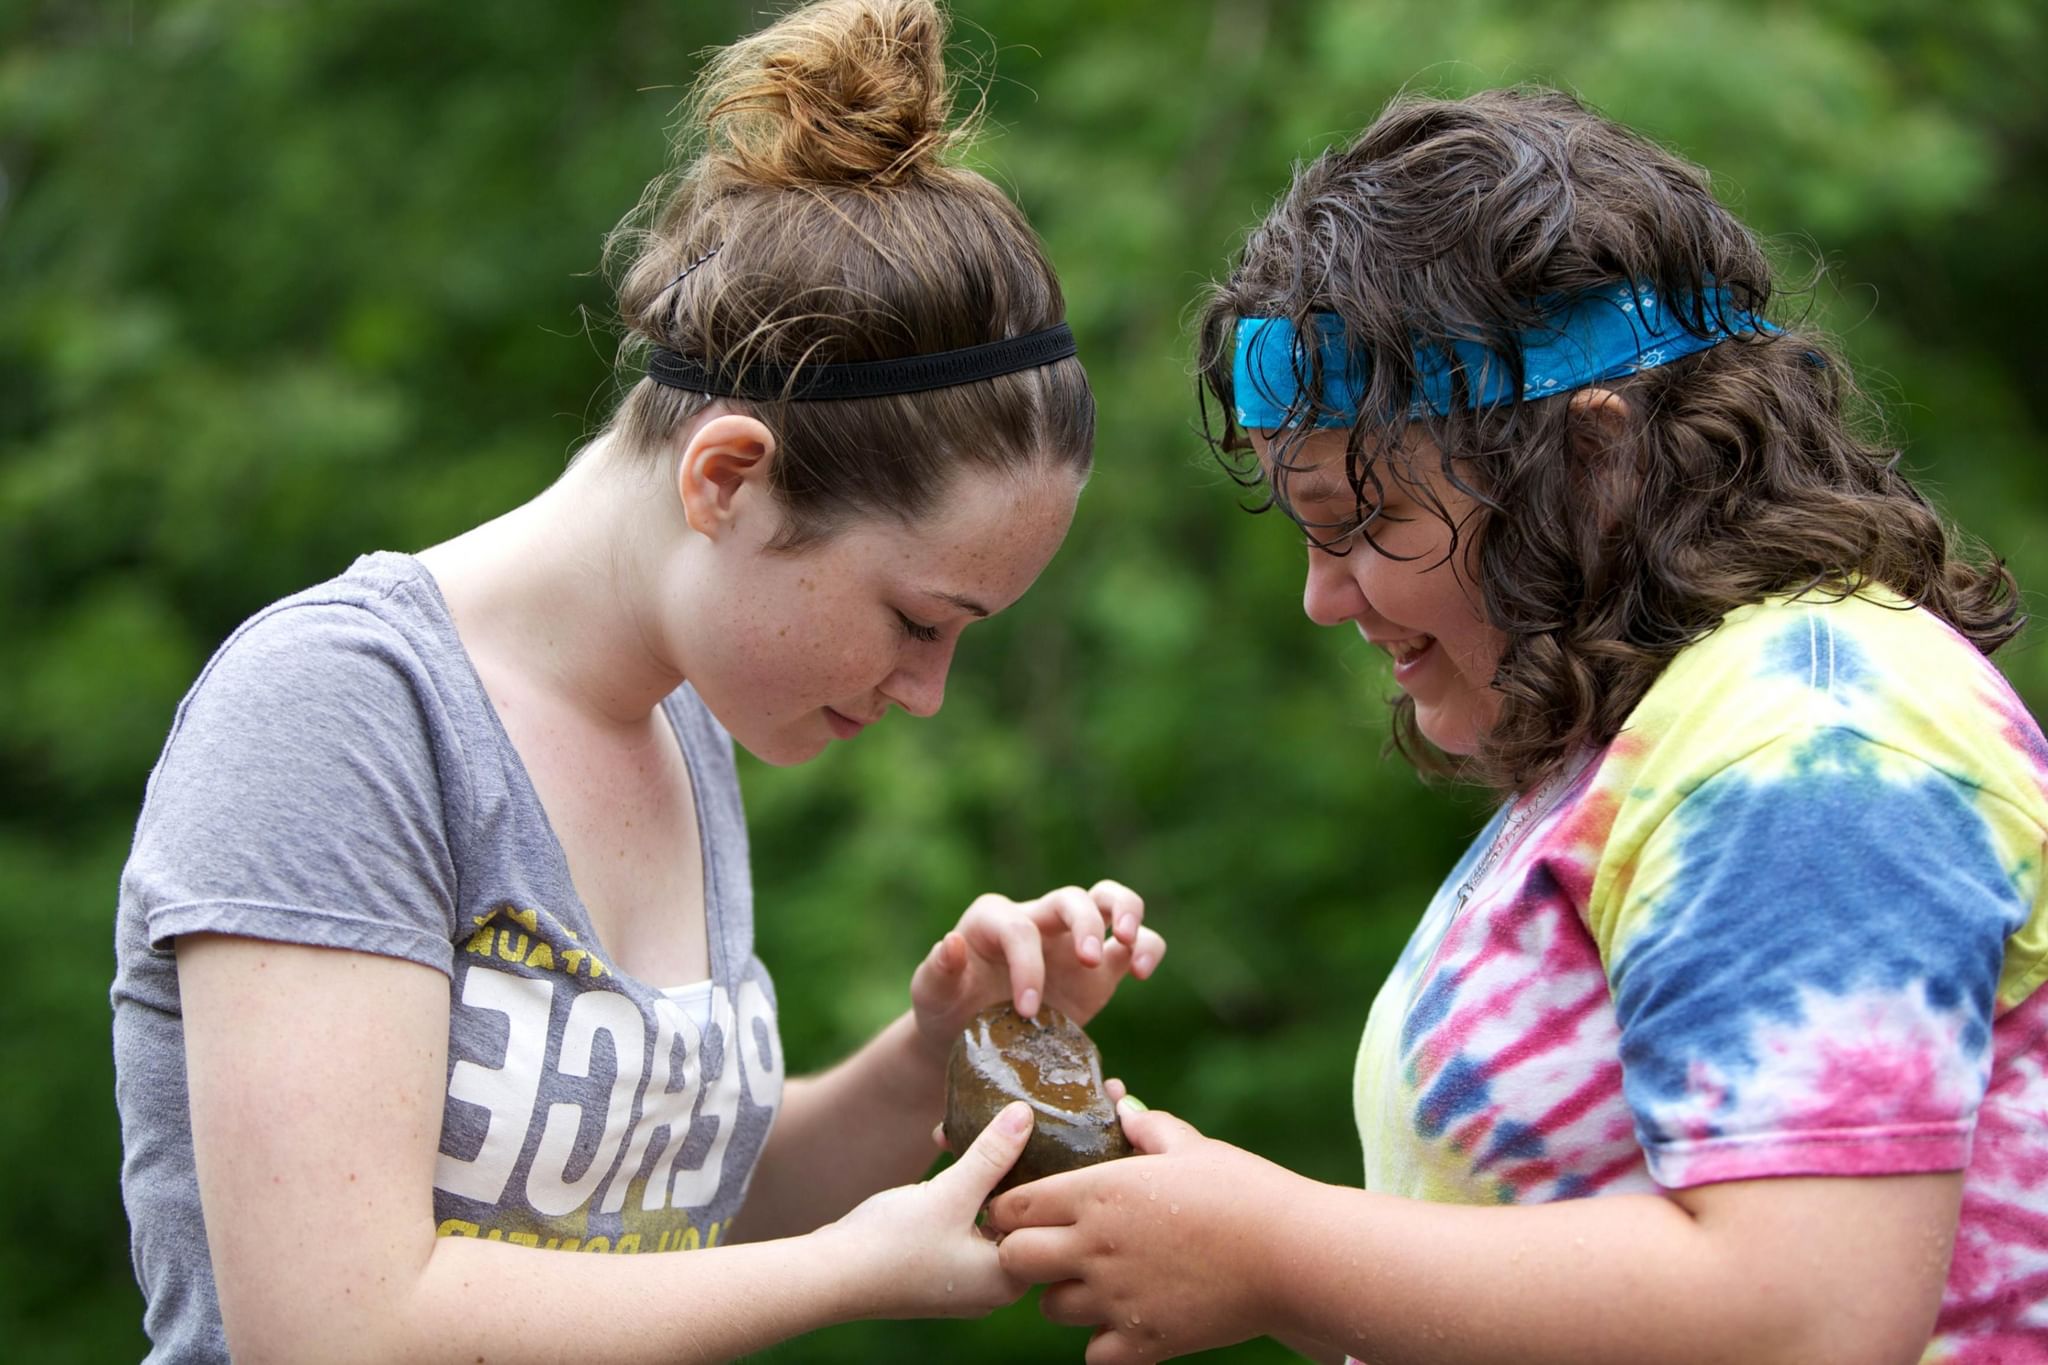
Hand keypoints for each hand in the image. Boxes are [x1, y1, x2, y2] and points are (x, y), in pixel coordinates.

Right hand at [824, 1100, 1037, 1319]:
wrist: (829, 1277)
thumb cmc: (893, 1244)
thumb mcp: (951, 1192)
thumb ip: (992, 1154)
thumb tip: (1027, 1115)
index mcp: (1009, 1279)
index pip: (1043, 1219)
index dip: (1041, 1169)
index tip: (1038, 1132)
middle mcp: (993, 1288)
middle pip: (1015, 1215)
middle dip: (1004, 1167)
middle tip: (999, 1125)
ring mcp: (964, 1283)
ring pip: (986, 1216)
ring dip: (976, 1175)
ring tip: (956, 1136)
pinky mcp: (938, 1271)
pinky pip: (962, 1225)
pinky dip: (958, 1193)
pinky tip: (942, 1161)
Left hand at [910, 880, 1163, 1060]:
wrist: (969, 1036)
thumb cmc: (946, 1010)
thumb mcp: (931, 995)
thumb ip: (938, 971)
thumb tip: (951, 942)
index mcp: (993, 921)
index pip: (1019, 930)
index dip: (1027, 966)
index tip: (1026, 1011)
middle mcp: (1036, 920)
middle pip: (1072, 898)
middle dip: (1085, 924)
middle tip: (1088, 960)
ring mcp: (1072, 941)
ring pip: (1110, 900)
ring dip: (1127, 914)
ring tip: (1129, 948)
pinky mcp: (1101, 969)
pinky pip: (1137, 942)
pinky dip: (1147, 948)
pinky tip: (1140, 971)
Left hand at [987, 1101, 1303, 1363]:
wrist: (1292, 1255)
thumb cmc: (1244, 1190)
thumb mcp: (1192, 1146)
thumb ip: (1148, 1128)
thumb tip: (1126, 1112)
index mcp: (1099, 1191)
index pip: (1015, 1205)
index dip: (1011, 1208)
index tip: (1025, 1209)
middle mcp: (1096, 1246)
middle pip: (1015, 1259)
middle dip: (1022, 1251)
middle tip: (1051, 1246)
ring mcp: (1117, 1299)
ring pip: (1051, 1308)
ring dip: (1064, 1295)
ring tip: (1095, 1281)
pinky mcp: (1143, 1342)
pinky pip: (1094, 1353)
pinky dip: (1103, 1340)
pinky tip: (1128, 1317)